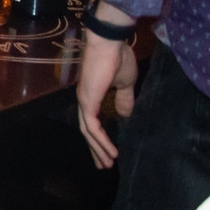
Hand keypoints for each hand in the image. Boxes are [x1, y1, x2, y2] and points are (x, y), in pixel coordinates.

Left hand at [76, 19, 140, 168]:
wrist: (110, 43)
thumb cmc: (118, 58)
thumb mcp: (125, 83)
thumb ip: (124, 99)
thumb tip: (125, 114)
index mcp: (91, 95)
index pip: (92, 122)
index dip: (98, 138)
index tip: (107, 152)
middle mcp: (84, 100)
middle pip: (87, 131)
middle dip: (95, 149)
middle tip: (103, 165)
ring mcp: (84, 101)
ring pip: (88, 132)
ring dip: (99, 149)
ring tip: (108, 164)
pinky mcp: (87, 101)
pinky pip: (92, 127)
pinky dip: (101, 141)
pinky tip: (111, 152)